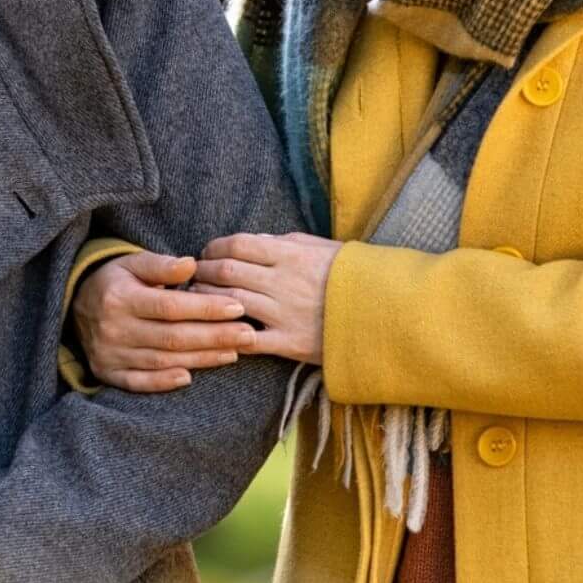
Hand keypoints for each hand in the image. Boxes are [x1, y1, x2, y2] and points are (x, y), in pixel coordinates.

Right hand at [73, 251, 255, 392]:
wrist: (75, 305)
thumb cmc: (116, 280)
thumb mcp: (133, 263)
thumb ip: (162, 265)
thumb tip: (192, 265)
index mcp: (120, 297)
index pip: (171, 306)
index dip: (206, 308)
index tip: (238, 306)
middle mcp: (113, 328)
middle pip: (172, 336)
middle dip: (215, 336)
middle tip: (249, 334)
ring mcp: (109, 354)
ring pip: (162, 360)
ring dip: (201, 358)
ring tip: (234, 352)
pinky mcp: (107, 373)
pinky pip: (139, 383)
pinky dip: (163, 383)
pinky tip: (190, 378)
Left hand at [192, 231, 342, 365]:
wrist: (387, 313)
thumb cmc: (355, 276)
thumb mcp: (325, 247)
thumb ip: (288, 242)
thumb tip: (256, 239)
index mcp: (292, 254)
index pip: (239, 245)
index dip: (215, 247)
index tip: (207, 252)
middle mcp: (284, 282)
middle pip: (227, 272)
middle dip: (204, 272)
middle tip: (195, 276)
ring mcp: (285, 314)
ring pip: (230, 303)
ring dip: (207, 301)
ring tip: (199, 301)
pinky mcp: (290, 343)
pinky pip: (249, 340)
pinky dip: (229, 334)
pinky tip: (220, 331)